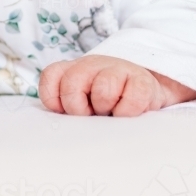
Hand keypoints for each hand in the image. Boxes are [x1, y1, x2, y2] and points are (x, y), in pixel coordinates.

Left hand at [38, 55, 195, 116]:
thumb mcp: (80, 103)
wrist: (145, 93)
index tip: (66, 112)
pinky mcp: (143, 81)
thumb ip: (65, 108)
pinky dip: (128, 111)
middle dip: (78, 108)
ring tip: (110, 113)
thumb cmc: (105, 105)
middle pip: (71, 84)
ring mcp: (118, 69)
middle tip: (91, 114)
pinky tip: (128, 113)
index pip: (51, 77)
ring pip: (102, 90)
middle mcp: (92, 65)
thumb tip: (63, 130)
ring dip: (105, 108)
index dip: (55, 100)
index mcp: (72, 70)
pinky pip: (133, 98)